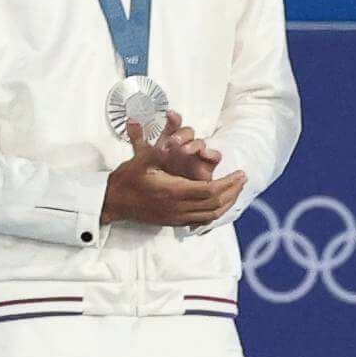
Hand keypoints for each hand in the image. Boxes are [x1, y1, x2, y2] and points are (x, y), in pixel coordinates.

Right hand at [102, 122, 244, 227]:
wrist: (113, 201)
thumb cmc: (128, 178)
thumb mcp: (143, 158)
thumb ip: (161, 147)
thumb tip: (172, 134)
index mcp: (174, 191)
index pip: (210, 190)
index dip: (228, 183)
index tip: (240, 173)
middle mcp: (177, 207)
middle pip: (215, 204)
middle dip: (232, 192)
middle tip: (242, 180)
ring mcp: (176, 217)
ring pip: (210, 215)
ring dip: (227, 203)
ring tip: (236, 191)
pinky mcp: (173, 222)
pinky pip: (201, 221)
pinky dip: (214, 213)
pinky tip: (219, 204)